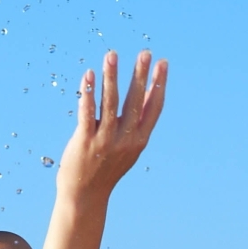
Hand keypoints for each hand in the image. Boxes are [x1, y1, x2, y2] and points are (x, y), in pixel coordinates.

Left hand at [55, 50, 168, 204]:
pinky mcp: (85, 142)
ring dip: (111, 76)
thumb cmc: (107, 167)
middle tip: (145, 52)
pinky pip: (87, 113)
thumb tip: (147, 91)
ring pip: (110, 103)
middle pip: (134, 101)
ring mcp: (105, 141)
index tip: (162, 63)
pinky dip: (88, 92)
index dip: (159, 84)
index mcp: (139, 140)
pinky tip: (88, 74)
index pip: (153, 107)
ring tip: (112, 55)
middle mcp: (126, 140)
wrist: (85, 196)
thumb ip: (137, 120)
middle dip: (140, 75)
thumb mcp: (129, 146)